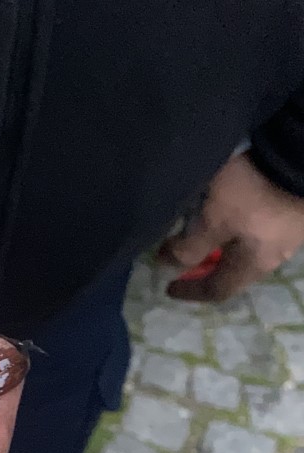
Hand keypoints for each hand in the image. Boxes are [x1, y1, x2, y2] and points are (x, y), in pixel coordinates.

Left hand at [157, 152, 303, 301]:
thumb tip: (168, 266)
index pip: (219, 290)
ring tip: (199, 231)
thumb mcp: (213, 220)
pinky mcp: (290, 209)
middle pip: (234, 271)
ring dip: (220, 246)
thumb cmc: (252, 194)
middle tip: (182, 257)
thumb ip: (190, 247)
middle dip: (206, 268)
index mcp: (255, 264)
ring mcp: (287, 231)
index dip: (191, 292)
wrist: (298, 154)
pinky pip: (255, 229)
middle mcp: (275, 254)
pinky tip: (225, 213)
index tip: (168, 288)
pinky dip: (233, 230)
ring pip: (246, 249)